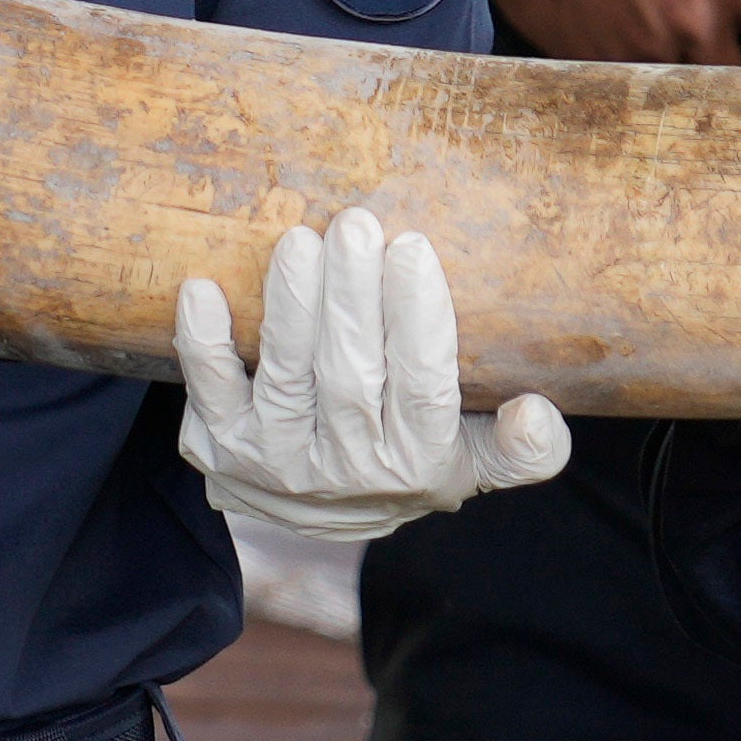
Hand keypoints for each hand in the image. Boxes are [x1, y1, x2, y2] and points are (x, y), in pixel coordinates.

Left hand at [170, 209, 577, 541]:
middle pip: (352, 376)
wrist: (319, 515)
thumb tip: (539, 415)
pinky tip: (202, 292)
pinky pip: (210, 395)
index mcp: (418, 462)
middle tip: (355, 225)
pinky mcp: (221, 449)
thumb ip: (524, 449)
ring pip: (288, 379)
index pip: (422, 389)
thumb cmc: (409, 456)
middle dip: (352, 298)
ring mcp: (278, 463)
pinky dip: (202, 346)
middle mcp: (347, 471)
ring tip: (297, 242)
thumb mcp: (479, 462)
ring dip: (290, 308)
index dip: (418, 319)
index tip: (413, 249)